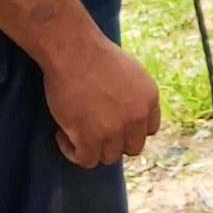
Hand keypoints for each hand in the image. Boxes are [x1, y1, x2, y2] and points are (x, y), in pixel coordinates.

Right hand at [42, 31, 161, 166]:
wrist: (73, 51)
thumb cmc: (94, 54)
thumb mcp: (130, 71)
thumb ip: (133, 95)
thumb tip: (124, 111)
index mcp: (149, 98)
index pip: (149, 129)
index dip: (131, 129)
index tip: (114, 124)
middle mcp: (137, 117)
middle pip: (132, 147)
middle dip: (114, 142)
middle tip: (94, 129)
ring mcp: (114, 130)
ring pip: (109, 157)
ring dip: (93, 147)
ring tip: (75, 130)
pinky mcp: (90, 138)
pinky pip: (86, 160)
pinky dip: (73, 152)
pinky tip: (63, 134)